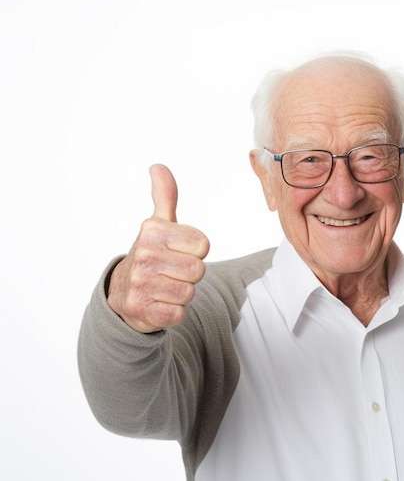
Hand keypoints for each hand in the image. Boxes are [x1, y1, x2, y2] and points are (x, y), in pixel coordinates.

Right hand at [107, 164, 209, 332]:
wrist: (123, 292)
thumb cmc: (151, 255)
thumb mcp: (158, 224)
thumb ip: (165, 196)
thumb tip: (158, 167)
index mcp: (153, 231)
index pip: (203, 245)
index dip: (195, 252)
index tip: (178, 252)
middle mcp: (144, 254)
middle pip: (198, 270)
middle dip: (189, 275)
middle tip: (171, 272)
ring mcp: (140, 283)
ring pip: (189, 293)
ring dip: (181, 294)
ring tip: (165, 287)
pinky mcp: (142, 310)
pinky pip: (178, 314)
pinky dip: (173, 312)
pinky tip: (159, 303)